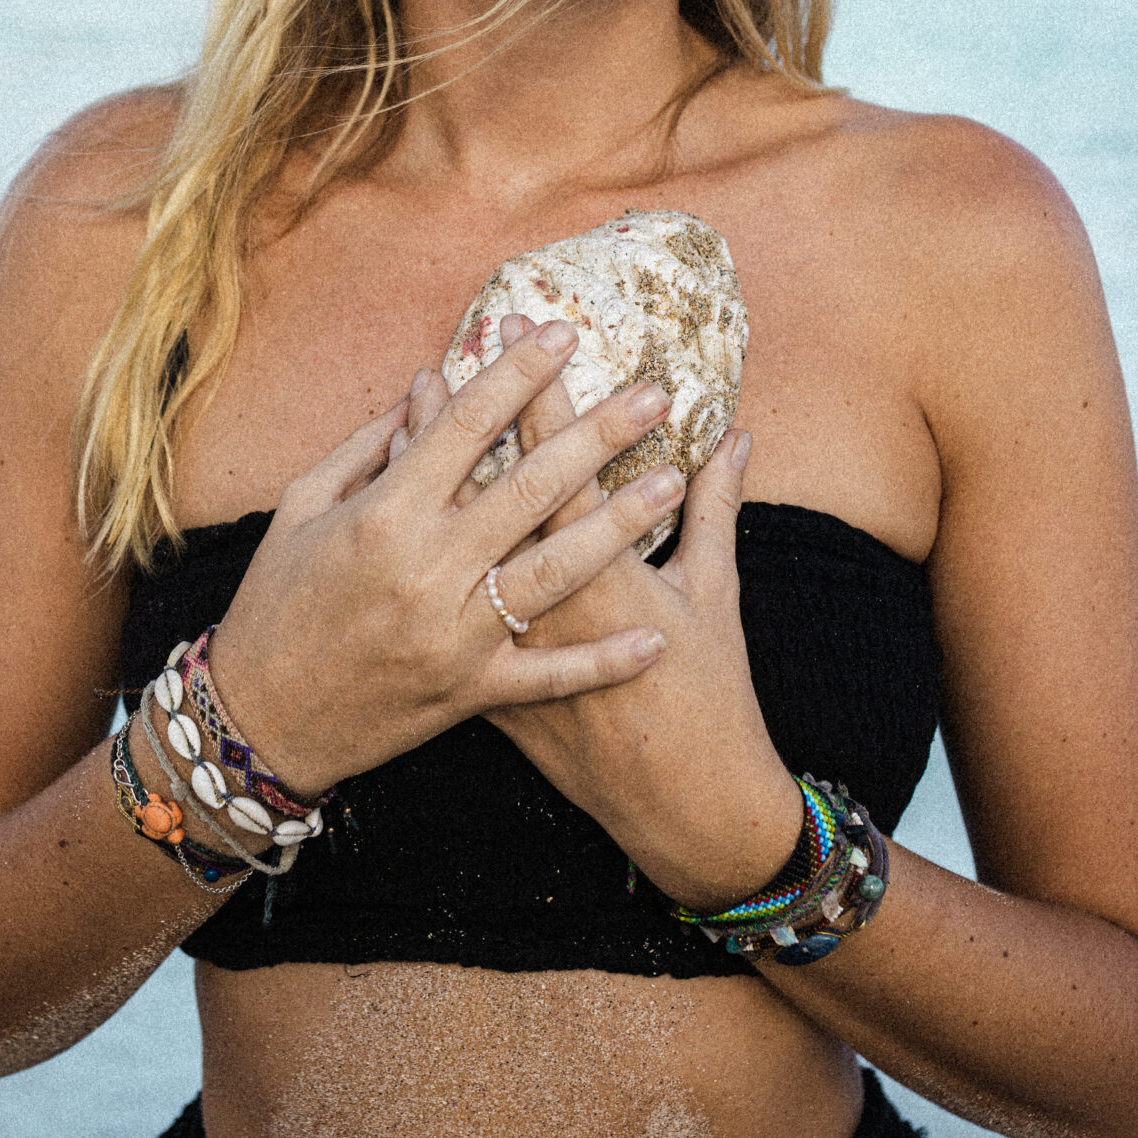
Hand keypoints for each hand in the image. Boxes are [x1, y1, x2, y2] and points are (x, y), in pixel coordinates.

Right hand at [205, 323, 680, 801]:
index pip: (464, 426)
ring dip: (617, 525)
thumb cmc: (273, 604)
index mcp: (382, 516)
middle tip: (654, 395)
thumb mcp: (300, 511)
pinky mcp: (468, 692)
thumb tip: (424, 389)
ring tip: (673, 481)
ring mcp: (451, 635)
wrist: (257, 724)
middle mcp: (424, 569)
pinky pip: (547, 676)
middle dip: (596, 435)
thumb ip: (364, 449)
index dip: (517, 373)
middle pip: (527, 488)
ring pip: (552, 572)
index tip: (563, 332)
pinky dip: (602, 662)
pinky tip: (654, 639)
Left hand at [401, 322, 801, 909]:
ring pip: (451, 537)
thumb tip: (736, 440)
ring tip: (416, 395)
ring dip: (432, 464)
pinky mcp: (479, 679)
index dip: (542, 394)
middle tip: (469, 339)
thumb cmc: (710, 698)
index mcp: (606, 576)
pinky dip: (418, 544)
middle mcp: (543, 604)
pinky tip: (402, 493)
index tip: (526, 332)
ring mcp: (502, 645)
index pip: (562, 463)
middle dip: (485, 406)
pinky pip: (432, 596)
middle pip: (496, 485)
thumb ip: (717, 514)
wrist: (678, 805)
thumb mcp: (717, 599)